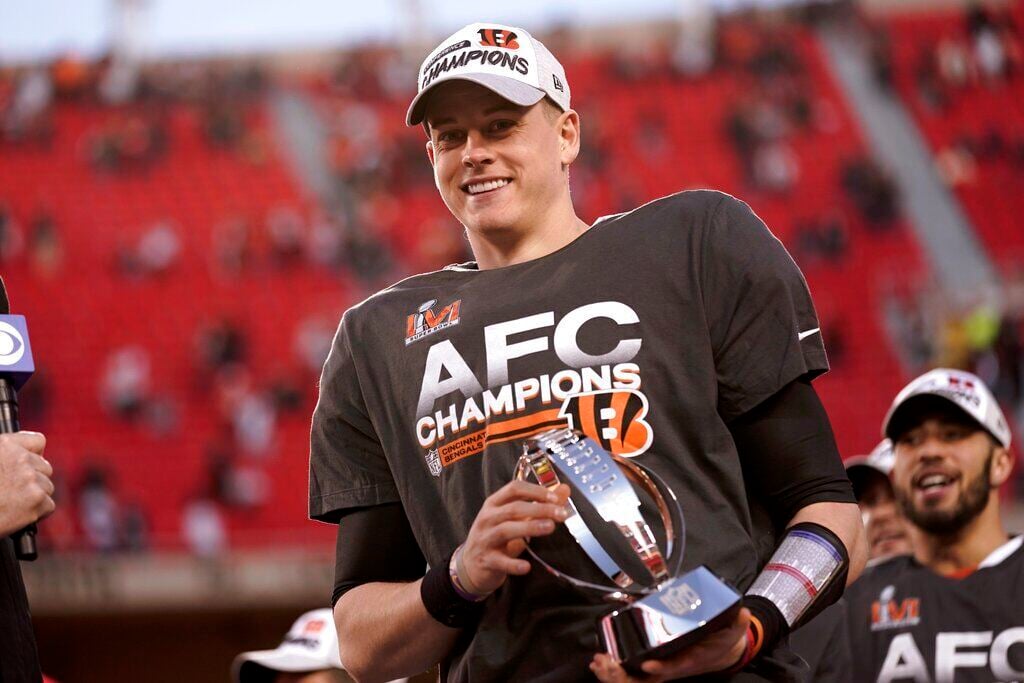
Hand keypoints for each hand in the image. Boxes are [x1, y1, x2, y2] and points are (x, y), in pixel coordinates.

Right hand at [0, 432, 54, 536]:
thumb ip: (6, 454)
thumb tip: (24, 455)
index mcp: (5, 445)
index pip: (37, 442)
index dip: (34, 455)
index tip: (28, 465)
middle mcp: (21, 459)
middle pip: (45, 467)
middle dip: (33, 480)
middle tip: (14, 492)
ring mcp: (30, 478)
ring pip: (47, 486)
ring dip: (34, 496)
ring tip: (12, 504)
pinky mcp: (37, 499)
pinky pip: (48, 505)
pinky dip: (37, 513)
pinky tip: (18, 514)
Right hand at [457, 480, 570, 595]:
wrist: (470, 565)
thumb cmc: (495, 537)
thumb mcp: (513, 519)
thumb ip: (539, 504)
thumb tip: (564, 490)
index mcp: (494, 504)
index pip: (514, 489)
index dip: (535, 491)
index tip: (555, 497)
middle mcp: (487, 518)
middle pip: (513, 509)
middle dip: (539, 509)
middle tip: (561, 514)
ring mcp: (485, 539)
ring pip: (506, 530)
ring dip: (529, 528)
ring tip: (549, 527)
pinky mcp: (486, 560)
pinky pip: (500, 561)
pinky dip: (513, 564)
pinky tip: (527, 567)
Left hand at [590, 607, 751, 681]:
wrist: (722, 650)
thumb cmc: (724, 640)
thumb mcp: (734, 631)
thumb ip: (738, 622)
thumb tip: (743, 613)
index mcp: (692, 659)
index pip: (676, 667)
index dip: (663, 667)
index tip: (649, 664)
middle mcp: (674, 666)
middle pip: (648, 679)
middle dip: (625, 676)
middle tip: (605, 663)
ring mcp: (663, 667)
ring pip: (637, 679)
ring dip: (615, 674)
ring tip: (597, 663)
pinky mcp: (656, 663)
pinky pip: (633, 674)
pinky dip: (616, 670)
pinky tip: (600, 662)